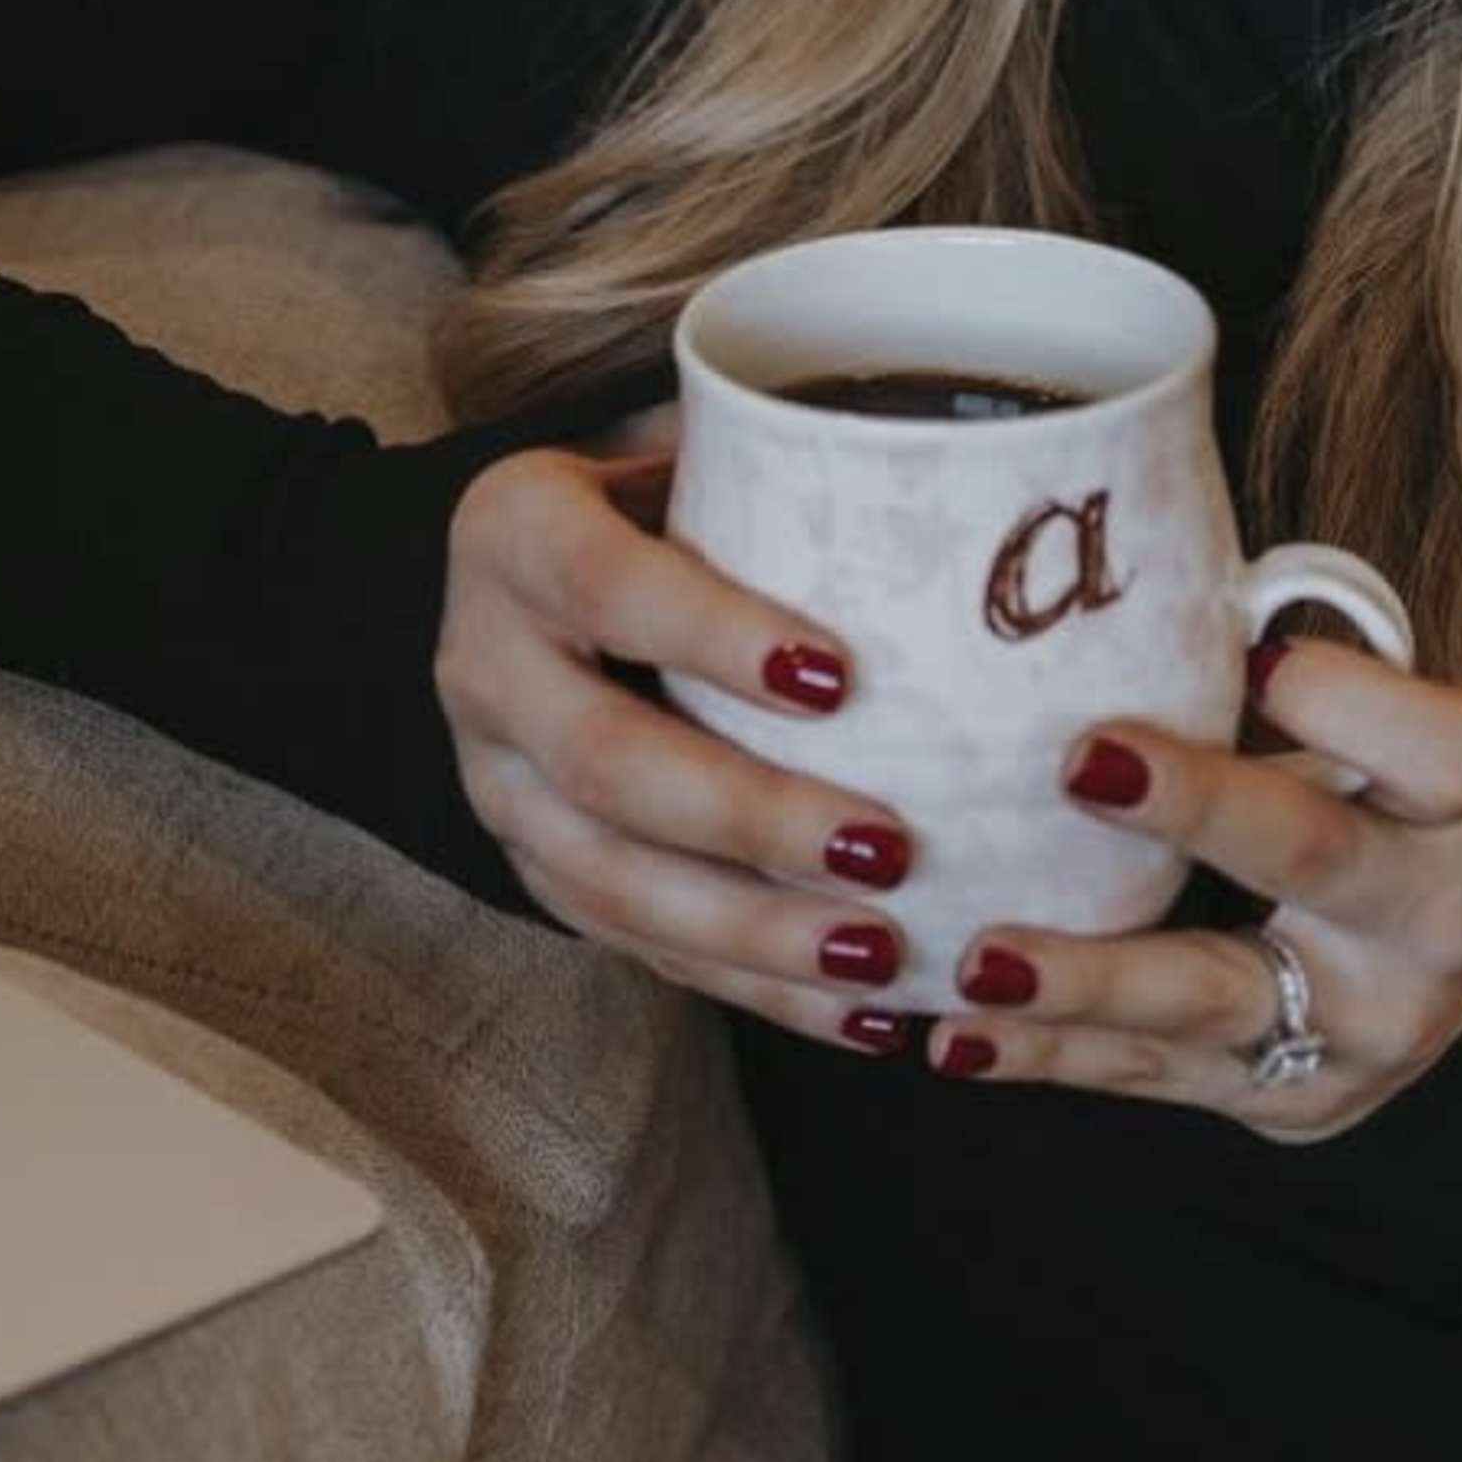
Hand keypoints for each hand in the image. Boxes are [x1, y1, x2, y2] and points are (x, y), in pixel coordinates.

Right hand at [434, 435, 936, 1052]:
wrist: (515, 580)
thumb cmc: (649, 501)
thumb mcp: (680, 449)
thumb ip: (777, 462)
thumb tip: (977, 471)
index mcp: (514, 533)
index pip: (609, 586)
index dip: (715, 635)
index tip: (841, 678)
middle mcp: (483, 663)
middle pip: (607, 762)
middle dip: (751, 818)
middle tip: (887, 851)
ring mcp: (496, 783)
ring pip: (610, 882)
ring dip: (755, 932)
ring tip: (884, 956)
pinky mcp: (533, 869)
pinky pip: (636, 947)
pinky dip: (754, 987)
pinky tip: (861, 1012)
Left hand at [923, 633, 1461, 1143]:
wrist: (1413, 981)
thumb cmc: (1360, 803)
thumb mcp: (1369, 732)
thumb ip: (1284, 673)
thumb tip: (1125, 604)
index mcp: (1456, 808)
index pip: (1436, 745)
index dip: (1344, 697)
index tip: (1250, 658)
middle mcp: (1428, 928)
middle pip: (1312, 856)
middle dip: (1198, 810)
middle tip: (1080, 765)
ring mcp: (1352, 1031)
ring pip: (1206, 998)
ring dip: (1082, 980)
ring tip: (977, 960)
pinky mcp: (1274, 1100)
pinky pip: (1146, 1073)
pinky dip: (1043, 1054)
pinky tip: (955, 1035)